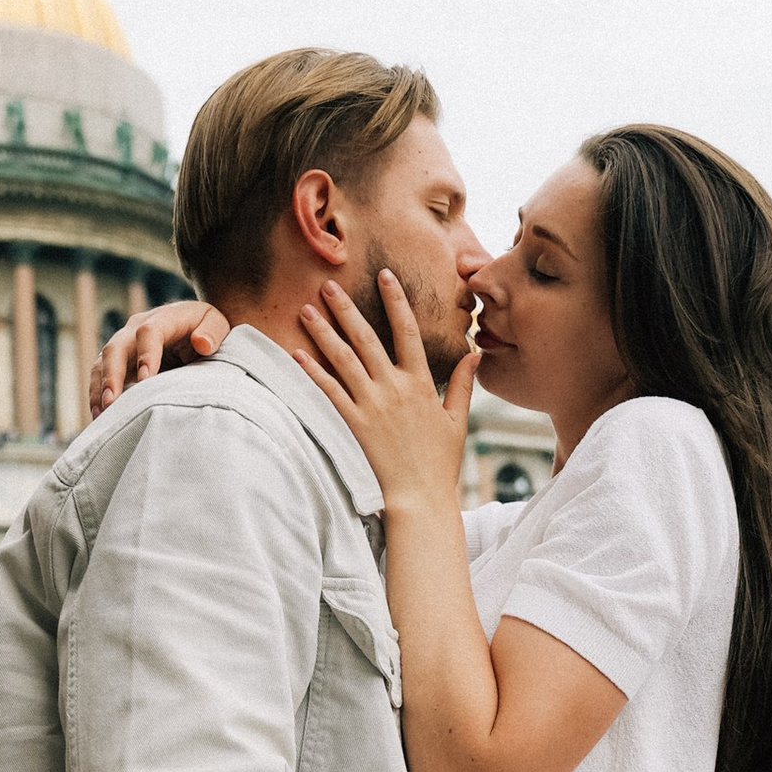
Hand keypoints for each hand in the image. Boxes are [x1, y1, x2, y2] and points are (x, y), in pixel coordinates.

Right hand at [88, 300, 229, 418]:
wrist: (196, 329)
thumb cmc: (208, 330)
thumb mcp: (219, 326)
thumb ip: (212, 333)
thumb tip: (202, 343)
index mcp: (164, 318)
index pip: (149, 332)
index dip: (146, 354)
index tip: (146, 380)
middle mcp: (136, 328)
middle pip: (117, 347)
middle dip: (112, 375)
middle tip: (112, 402)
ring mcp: (124, 344)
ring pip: (102, 362)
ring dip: (99, 388)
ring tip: (101, 414)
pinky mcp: (118, 362)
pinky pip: (100, 376)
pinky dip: (97, 395)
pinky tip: (98, 417)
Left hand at [299, 273, 471, 511]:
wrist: (420, 496)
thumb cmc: (440, 461)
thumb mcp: (457, 420)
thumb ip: (463, 383)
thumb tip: (474, 353)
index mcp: (420, 382)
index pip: (407, 330)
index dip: (396, 300)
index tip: (385, 275)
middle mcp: (394, 387)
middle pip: (367, 337)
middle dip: (346, 308)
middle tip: (328, 285)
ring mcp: (372, 404)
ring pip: (343, 359)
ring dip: (323, 332)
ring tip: (306, 310)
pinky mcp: (353, 424)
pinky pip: (329, 392)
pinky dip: (312, 372)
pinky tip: (297, 353)